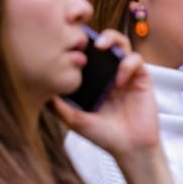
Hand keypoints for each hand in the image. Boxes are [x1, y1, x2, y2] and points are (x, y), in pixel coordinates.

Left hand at [52, 28, 159, 156]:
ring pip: (122, 44)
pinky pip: (136, 60)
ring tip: (102, 47)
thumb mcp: (75, 120)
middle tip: (84, 39)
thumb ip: (59, 105)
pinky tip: (120, 81)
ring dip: (112, 39)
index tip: (68, 42)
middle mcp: (110, 74)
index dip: (79, 44)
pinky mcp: (142, 79)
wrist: (130, 148)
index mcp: (94, 80)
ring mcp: (127, 74)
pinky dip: (127, 65)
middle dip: (94, 35)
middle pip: (104, 42)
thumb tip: (41, 90)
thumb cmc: (103, 136)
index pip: (87, 53)